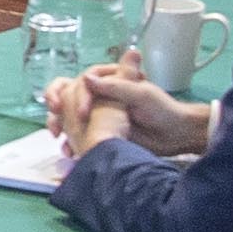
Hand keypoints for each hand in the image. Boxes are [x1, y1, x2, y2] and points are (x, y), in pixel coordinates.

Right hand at [51, 55, 211, 160]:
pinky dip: (70, 143)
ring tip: (58, 138)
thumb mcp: (140, 94)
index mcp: (110, 82)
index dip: (77, 96)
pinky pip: (78, 136)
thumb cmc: (162, 110)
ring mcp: (100, 115)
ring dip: (60, 126)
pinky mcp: (101, 133)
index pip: (83, 83)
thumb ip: (115, 86)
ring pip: (69, 117)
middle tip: (57, 126)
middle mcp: (101, 96)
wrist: (175, 136)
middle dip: (59, 110)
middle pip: (69, 97)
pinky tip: (68, 152)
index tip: (81, 113)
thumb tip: (85, 79)